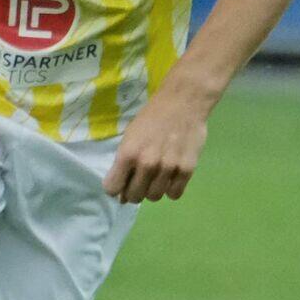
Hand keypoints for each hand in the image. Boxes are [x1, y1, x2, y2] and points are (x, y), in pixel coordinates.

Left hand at [102, 85, 208, 203]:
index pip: (113, 188)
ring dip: (152, 190)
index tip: (120, 183)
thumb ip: (124, 162)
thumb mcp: (130, 136)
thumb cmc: (152, 117)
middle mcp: (147, 164)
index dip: (115, 188)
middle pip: (134, 196)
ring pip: (154, 197)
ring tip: (156, 178)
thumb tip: (121, 189)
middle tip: (139, 181)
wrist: (183, 102)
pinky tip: (170, 178)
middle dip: (133, 192)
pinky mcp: (186, 170)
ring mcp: (168, 168)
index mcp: (128, 154)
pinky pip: (174, 194)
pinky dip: (171, 189)